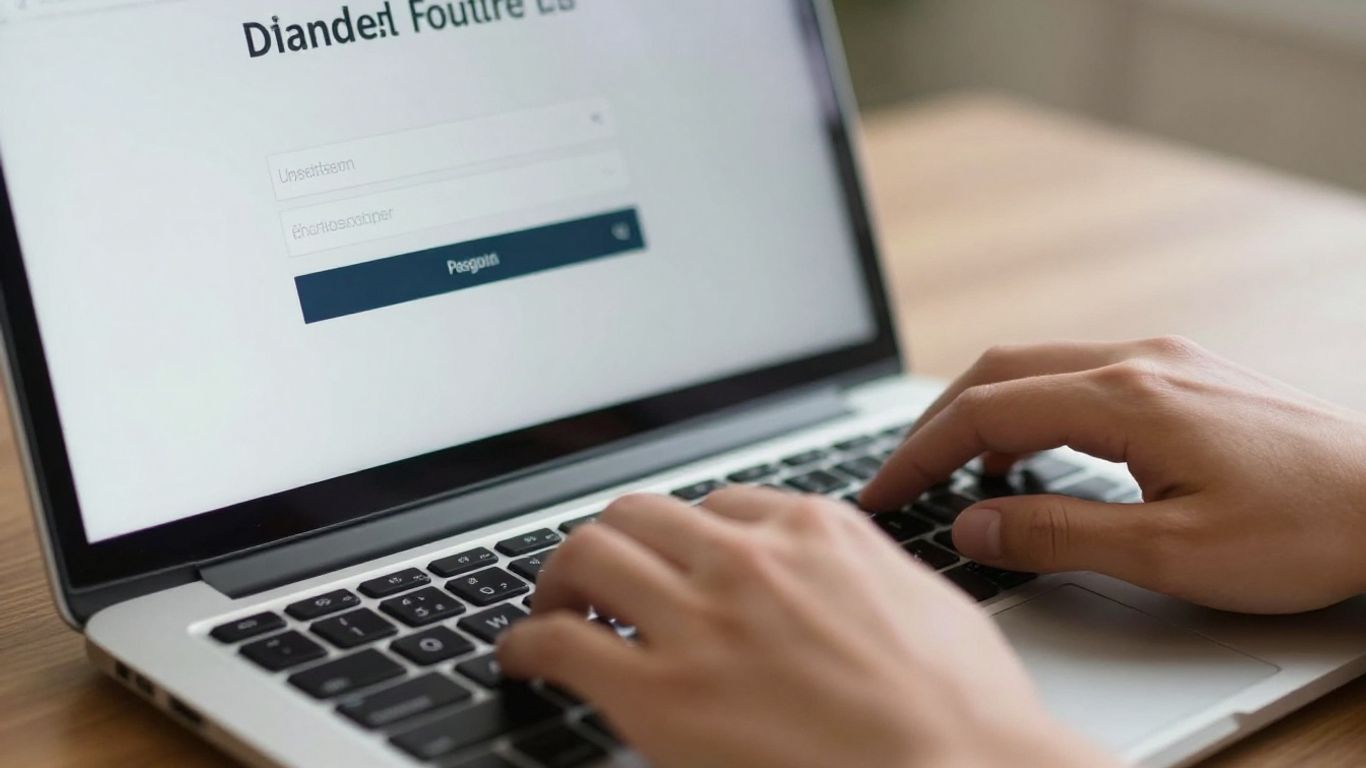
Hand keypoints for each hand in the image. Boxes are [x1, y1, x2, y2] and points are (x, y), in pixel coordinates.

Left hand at [497, 489, 1114, 767]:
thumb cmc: (968, 715)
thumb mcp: (925, 605)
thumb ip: (862, 574)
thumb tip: (838, 580)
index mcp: (817, 532)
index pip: (721, 504)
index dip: (687, 538)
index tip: (675, 560)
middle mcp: (750, 559)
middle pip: (641, 514)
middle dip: (613, 539)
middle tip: (597, 574)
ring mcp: (702, 621)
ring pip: (589, 554)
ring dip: (561, 577)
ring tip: (553, 606)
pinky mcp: (662, 694)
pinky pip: (560, 641)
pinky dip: (527, 642)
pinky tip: (523, 657)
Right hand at [862, 336, 1365, 613]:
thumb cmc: (1306, 530)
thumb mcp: (1171, 554)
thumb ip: (1060, 533)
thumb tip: (972, 522)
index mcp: (1125, 398)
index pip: (985, 413)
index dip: (919, 454)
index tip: (881, 493)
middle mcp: (1138, 361)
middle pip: (998, 371)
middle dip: (936, 425)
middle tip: (899, 478)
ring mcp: (1165, 361)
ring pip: (1037, 366)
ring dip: (982, 413)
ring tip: (954, 473)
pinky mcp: (1186, 375)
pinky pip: (1079, 375)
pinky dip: (1032, 409)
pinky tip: (1034, 454)